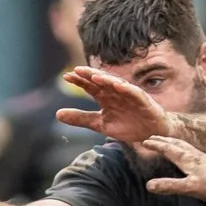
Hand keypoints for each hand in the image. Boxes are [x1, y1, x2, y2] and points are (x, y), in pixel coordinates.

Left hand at [55, 67, 171, 145]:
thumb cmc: (127, 125)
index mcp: (105, 97)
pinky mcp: (142, 100)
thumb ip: (80, 118)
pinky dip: (127, 89)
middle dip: (89, 75)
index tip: (65, 77)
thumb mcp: (99, 124)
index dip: (79, 81)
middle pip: (101, 81)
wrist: (149, 134)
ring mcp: (129, 95)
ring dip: (106, 79)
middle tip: (76, 70)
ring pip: (116, 84)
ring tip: (95, 76)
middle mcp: (116, 93)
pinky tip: (118, 86)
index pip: (90, 86)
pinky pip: (134, 93)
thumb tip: (57, 114)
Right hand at [137, 136, 205, 203]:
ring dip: (173, 142)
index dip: (156, 145)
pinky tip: (188, 154)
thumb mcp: (189, 187)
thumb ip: (169, 185)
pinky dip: (183, 148)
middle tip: (153, 137)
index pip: (168, 149)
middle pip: (176, 143)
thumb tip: (149, 185)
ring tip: (167, 141)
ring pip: (184, 145)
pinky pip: (191, 150)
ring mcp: (203, 157)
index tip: (145, 141)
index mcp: (187, 159)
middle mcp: (194, 155)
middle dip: (163, 140)